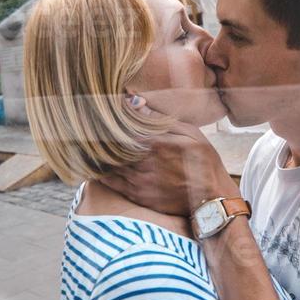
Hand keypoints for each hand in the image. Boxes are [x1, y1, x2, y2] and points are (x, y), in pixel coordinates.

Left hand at [98, 99, 237, 216]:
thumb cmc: (203, 161)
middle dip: (99, 139)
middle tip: (87, 131)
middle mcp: (144, 163)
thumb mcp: (190, 132)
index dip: (108, 123)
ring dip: (99, 157)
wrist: (211, 196)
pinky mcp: (140, 196)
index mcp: (155, 143)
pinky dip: (102, 175)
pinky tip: (96, 168)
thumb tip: (135, 103)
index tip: (97, 116)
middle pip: (112, 148)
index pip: (122, 129)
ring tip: (88, 148)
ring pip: (110, 166)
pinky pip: (114, 184)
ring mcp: (140, 182)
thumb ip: (160, 119)